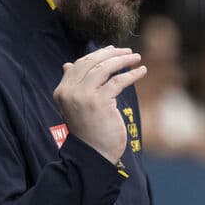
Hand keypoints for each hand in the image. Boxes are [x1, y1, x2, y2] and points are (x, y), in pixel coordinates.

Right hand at [52, 46, 145, 163]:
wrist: (93, 154)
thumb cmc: (88, 131)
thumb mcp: (76, 106)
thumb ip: (74, 85)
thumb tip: (67, 64)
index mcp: (62, 90)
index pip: (79, 64)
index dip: (97, 54)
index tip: (112, 50)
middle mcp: (70, 91)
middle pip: (92, 63)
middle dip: (112, 54)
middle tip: (128, 52)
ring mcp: (84, 96)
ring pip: (105, 68)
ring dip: (123, 61)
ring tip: (136, 58)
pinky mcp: (100, 102)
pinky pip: (118, 81)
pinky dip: (132, 74)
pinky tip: (142, 71)